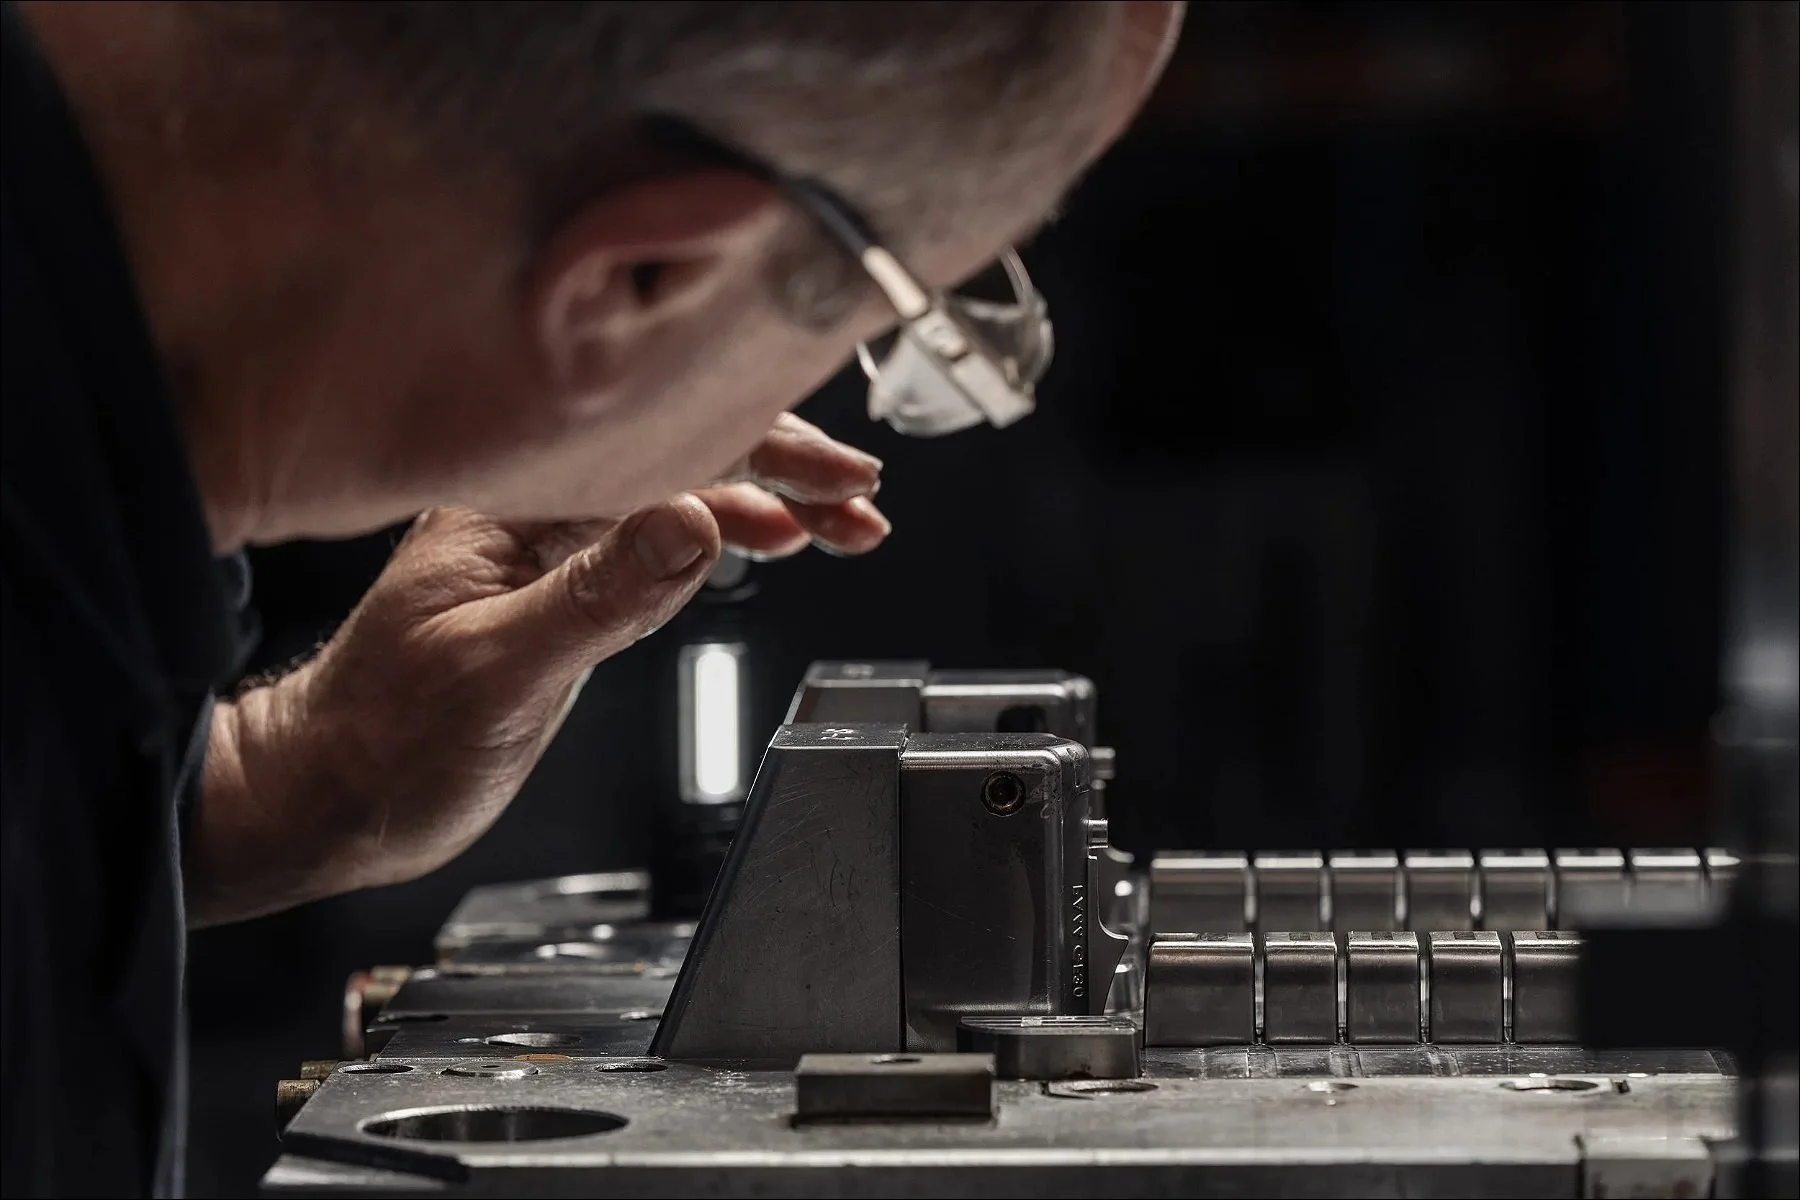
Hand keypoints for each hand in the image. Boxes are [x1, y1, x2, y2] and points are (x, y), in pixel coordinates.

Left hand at [184, 417, 887, 925]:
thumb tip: (699, 523)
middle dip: (784, 472)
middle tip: (863, 502)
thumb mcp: (496, 671)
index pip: (660, 448)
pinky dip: (729, 539)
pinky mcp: (565, 592)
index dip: (762, 456)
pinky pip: (662, 542)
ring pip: (682, 498)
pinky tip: (771, 542)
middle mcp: (533, 509)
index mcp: (508, 502)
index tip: (839, 480)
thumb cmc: (378, 740)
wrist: (328, 797)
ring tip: (848, 525)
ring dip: (770, 506)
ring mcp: (551, 549)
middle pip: (681, 458)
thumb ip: (600, 597)